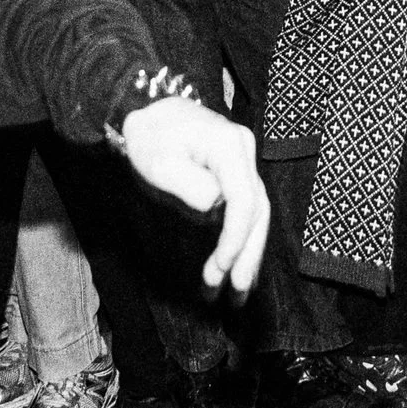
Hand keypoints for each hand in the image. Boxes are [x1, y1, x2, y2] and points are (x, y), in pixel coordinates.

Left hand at [115, 97, 269, 296]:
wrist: (148, 113)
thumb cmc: (149, 137)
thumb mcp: (158, 162)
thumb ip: (189, 185)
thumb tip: (215, 207)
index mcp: (229, 147)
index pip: (244, 201)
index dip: (236, 239)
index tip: (220, 270)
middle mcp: (244, 153)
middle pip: (258, 209)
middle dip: (248, 254)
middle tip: (237, 294)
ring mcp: (242, 162)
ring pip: (256, 212)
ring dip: (246, 252)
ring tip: (236, 291)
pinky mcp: (234, 173)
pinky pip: (244, 209)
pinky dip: (240, 239)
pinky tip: (231, 265)